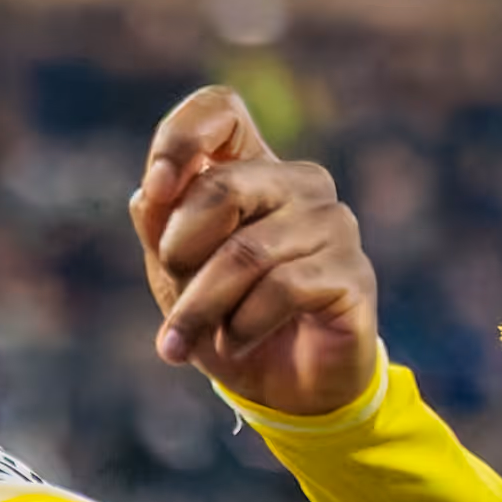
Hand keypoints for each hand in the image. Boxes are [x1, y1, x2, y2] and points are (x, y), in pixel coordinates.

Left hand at [130, 85, 380, 419]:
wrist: (286, 391)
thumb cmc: (229, 321)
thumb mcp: (177, 275)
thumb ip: (159, 226)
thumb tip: (149, 192)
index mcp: (253, 170)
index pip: (222, 109)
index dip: (182, 137)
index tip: (158, 186)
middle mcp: (299, 183)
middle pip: (222, 188)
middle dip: (180, 254)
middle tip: (174, 297)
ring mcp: (332, 223)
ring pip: (246, 252)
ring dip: (202, 308)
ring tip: (187, 341)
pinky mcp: (351, 271)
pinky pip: (280, 289)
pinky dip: (242, 327)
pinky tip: (239, 343)